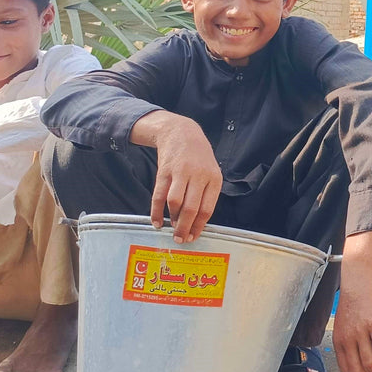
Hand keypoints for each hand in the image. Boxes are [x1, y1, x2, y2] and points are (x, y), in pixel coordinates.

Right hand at [130, 111, 221, 242]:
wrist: (181, 132)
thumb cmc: (198, 156)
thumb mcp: (211, 171)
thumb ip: (206, 193)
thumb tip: (196, 222)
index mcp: (214, 178)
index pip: (207, 209)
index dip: (199, 226)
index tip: (193, 237)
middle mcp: (199, 175)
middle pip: (191, 209)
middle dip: (184, 228)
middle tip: (180, 239)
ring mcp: (181, 172)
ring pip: (176, 203)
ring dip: (172, 220)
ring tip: (170, 229)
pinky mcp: (165, 171)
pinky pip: (159, 196)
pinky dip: (156, 211)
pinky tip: (156, 221)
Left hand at [332, 232, 371, 371]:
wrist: (357, 274)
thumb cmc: (352, 294)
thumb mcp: (345, 318)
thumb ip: (349, 334)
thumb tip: (358, 347)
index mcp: (339, 338)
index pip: (345, 368)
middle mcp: (348, 338)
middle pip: (356, 370)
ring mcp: (361, 332)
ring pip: (369, 363)